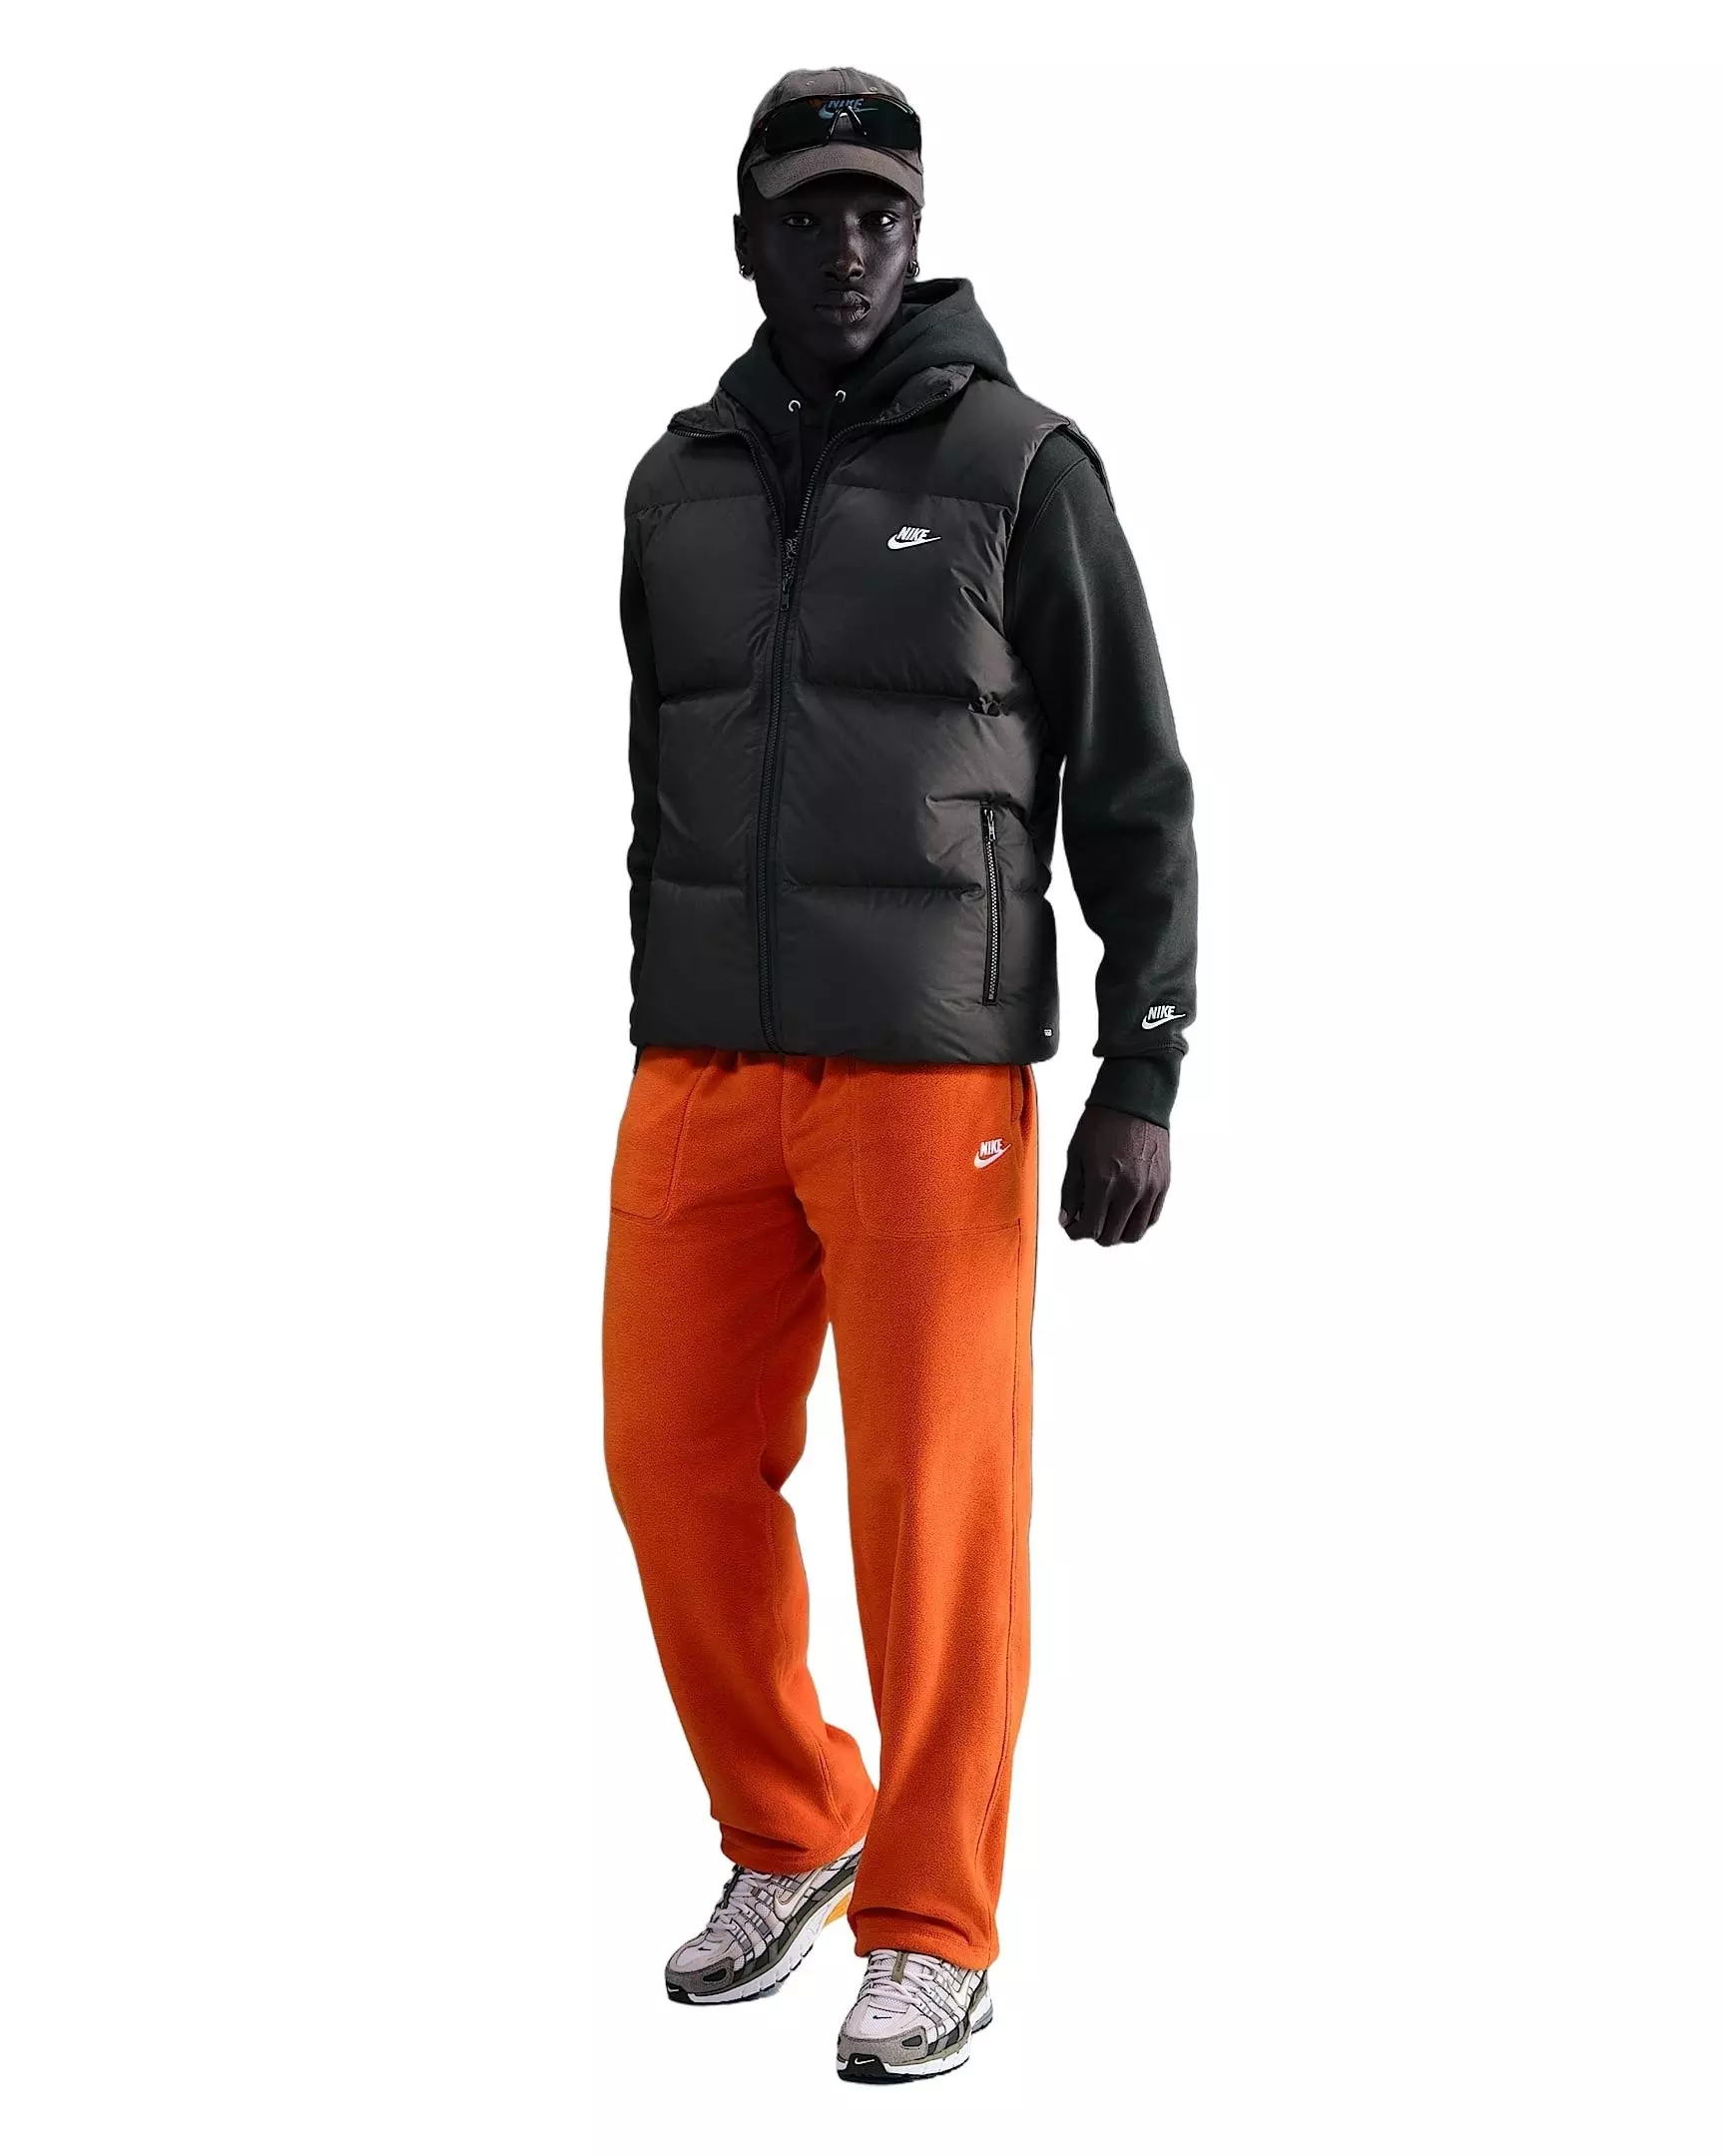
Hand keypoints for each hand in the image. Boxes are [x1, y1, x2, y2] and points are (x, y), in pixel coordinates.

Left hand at [1058, 1104, 1169, 1244]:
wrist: (1134, 1101)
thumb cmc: (1100, 1124)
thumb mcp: (1075, 1155)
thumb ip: (1070, 1191)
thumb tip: (1066, 1219)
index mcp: (1102, 1183)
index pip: (1089, 1228)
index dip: (1076, 1232)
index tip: (1071, 1227)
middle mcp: (1128, 1191)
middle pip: (1111, 1237)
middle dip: (1094, 1234)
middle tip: (1087, 1221)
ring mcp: (1149, 1189)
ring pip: (1134, 1234)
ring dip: (1117, 1232)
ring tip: (1107, 1218)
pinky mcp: (1163, 1185)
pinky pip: (1151, 1219)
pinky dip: (1136, 1222)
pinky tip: (1125, 1211)